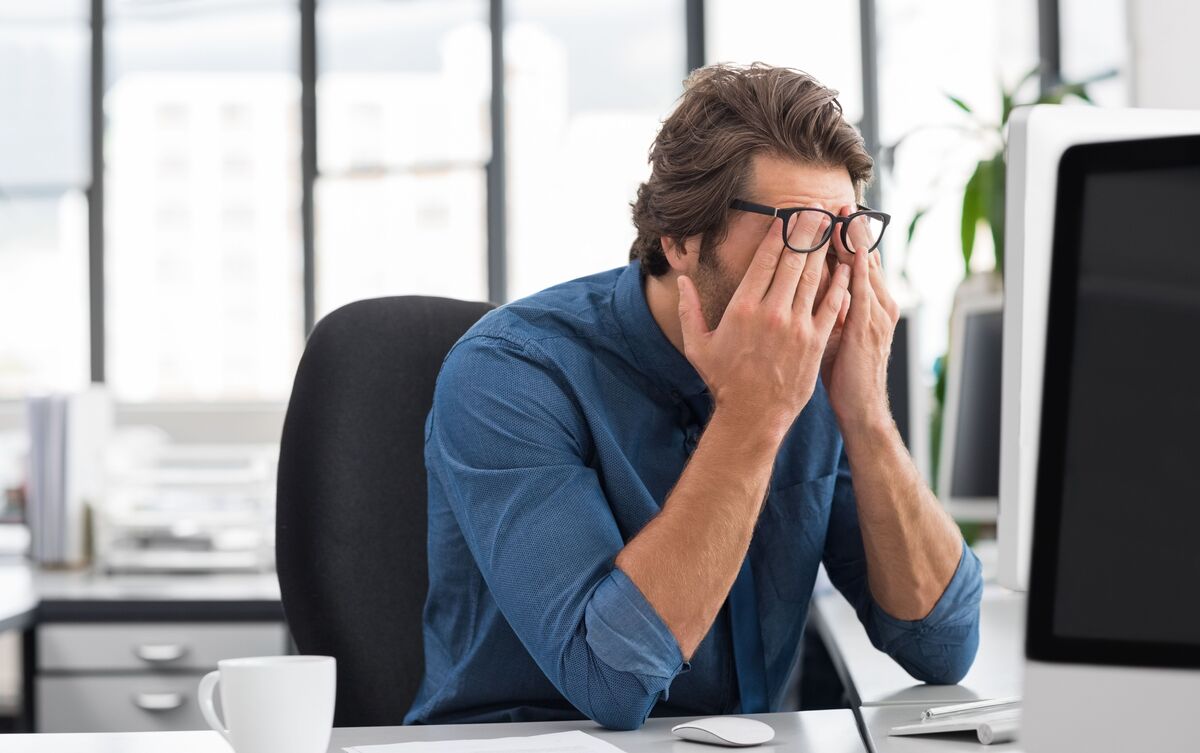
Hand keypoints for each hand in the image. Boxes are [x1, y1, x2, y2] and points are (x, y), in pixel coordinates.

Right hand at [676, 212, 850, 440]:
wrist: (753, 415)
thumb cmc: (724, 380)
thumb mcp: (697, 344)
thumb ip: (688, 309)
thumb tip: (682, 280)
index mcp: (743, 307)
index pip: (765, 259)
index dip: (779, 234)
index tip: (787, 215)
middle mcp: (771, 311)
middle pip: (793, 260)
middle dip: (806, 231)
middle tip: (817, 208)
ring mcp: (796, 326)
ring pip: (814, 277)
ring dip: (825, 249)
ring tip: (832, 226)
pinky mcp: (815, 341)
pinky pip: (832, 304)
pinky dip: (840, 283)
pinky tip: (847, 266)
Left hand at [823, 203, 899, 428]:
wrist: (862, 408)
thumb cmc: (846, 374)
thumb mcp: (839, 335)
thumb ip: (831, 308)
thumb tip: (813, 287)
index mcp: (872, 305)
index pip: (859, 262)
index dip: (847, 237)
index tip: (832, 214)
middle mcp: (878, 304)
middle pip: (864, 257)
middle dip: (851, 230)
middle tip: (837, 201)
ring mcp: (876, 314)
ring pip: (864, 268)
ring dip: (853, 240)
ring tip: (842, 214)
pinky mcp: (867, 328)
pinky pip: (860, 291)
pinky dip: (855, 269)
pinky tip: (847, 250)